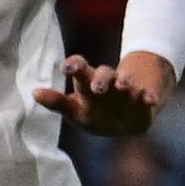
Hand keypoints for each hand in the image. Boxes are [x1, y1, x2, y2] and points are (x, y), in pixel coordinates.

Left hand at [33, 50, 170, 137]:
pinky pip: (148, 96)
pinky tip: (149, 100)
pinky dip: (149, 97)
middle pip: (103, 73)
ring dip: (124, 82)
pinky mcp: (145, 98)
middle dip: (100, 78)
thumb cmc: (94, 112)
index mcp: (87, 82)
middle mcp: (108, 81)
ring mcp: (128, 89)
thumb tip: (35, 93)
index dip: (74, 65)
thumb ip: (57, 102)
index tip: (67, 68)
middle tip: (97, 88)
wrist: (127, 120)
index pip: (79, 67)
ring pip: (125, 81)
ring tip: (122, 86)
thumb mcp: (75, 109)